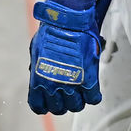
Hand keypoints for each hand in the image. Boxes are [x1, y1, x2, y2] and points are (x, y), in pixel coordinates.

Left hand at [28, 0, 101, 114]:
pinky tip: (92, 90)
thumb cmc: (51, 31)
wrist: (67, 22)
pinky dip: (93, 96)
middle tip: (67, 95)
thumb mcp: (37, 52)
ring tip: (81, 91)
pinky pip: (93, 98)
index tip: (49, 102)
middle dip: (63, 103)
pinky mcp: (88, 80)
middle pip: (59, 109)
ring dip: (78, 100)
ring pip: (76, 106)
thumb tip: (40, 72)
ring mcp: (71, 85)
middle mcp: (53, 86)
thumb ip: (39, 67)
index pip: (39, 106)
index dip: (45, 105)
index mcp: (38, 80)